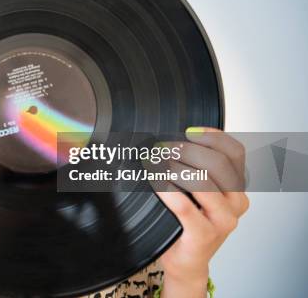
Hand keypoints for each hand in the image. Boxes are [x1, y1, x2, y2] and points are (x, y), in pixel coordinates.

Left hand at [156, 127, 249, 295]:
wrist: (186, 260)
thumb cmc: (188, 223)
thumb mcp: (197, 192)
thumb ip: (195, 168)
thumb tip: (172, 140)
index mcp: (237, 188)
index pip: (235, 153)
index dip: (213, 136)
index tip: (190, 131)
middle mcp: (236, 203)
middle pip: (218, 163)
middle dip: (188, 150)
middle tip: (164, 148)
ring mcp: (223, 221)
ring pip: (203, 183)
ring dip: (176, 167)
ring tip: (156, 161)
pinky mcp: (204, 235)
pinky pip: (184, 206)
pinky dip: (167, 188)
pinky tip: (155, 180)